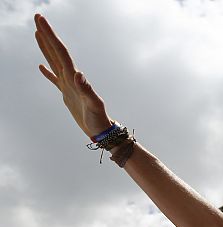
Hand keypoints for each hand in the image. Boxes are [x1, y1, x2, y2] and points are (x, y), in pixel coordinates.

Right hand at [34, 14, 113, 138]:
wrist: (103, 131)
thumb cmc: (99, 119)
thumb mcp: (93, 105)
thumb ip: (86, 90)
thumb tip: (78, 74)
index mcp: (75, 78)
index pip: (61, 52)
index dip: (50, 36)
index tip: (41, 20)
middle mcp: (71, 78)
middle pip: (56, 52)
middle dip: (47, 35)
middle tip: (38, 17)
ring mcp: (69, 85)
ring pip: (54, 62)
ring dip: (46, 48)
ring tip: (38, 34)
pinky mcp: (68, 94)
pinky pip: (55, 80)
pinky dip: (47, 72)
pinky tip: (41, 67)